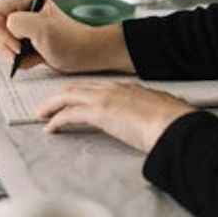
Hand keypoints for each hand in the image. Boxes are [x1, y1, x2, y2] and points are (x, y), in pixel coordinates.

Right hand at [0, 0, 134, 73]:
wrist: (83, 55)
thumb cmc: (70, 40)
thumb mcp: (44, 29)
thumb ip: (19, 23)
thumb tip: (5, 27)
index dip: (1, 33)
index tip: (18, 44)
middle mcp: (17, 9)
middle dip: (3, 43)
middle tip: (21, 50)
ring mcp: (18, 26)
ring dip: (10, 53)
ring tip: (30, 54)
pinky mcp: (20, 40)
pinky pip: (5, 52)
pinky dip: (17, 60)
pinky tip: (34, 58)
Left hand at [38, 81, 195, 152]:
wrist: (174, 123)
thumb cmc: (173, 121)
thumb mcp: (163, 112)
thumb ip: (154, 114)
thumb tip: (158, 120)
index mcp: (129, 88)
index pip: (98, 88)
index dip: (82, 94)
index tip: (75, 101)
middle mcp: (114, 89)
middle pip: (78, 88)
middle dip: (60, 96)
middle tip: (48, 106)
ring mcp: (105, 99)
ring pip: (69, 96)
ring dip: (53, 105)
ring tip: (42, 115)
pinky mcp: (99, 113)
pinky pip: (69, 114)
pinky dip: (56, 121)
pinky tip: (50, 128)